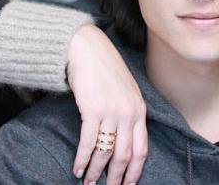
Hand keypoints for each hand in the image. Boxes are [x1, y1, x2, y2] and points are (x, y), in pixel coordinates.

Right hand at [66, 24, 148, 184]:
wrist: (86, 47)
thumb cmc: (102, 68)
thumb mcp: (124, 90)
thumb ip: (127, 112)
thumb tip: (122, 137)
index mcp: (139, 110)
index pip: (141, 149)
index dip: (134, 171)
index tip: (128, 184)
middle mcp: (129, 113)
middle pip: (125, 155)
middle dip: (116, 178)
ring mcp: (112, 112)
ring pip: (106, 152)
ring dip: (96, 171)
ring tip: (88, 183)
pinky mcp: (93, 110)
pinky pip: (89, 142)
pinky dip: (83, 159)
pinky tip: (77, 168)